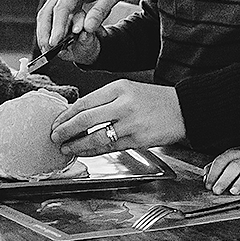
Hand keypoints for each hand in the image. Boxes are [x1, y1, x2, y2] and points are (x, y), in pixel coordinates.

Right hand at [35, 0, 138, 52]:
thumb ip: (101, 10)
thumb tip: (87, 29)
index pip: (61, 8)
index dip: (57, 27)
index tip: (55, 43)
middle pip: (48, 11)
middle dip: (45, 31)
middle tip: (47, 50)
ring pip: (49, 12)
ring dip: (47, 30)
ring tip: (49, 48)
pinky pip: (58, 13)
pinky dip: (55, 26)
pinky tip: (58, 39)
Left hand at [50, 79, 186, 155]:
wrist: (184, 108)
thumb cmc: (154, 100)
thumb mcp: (128, 90)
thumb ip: (105, 100)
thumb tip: (77, 114)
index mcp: (119, 88)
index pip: (84, 102)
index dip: (66, 114)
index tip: (56, 122)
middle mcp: (124, 104)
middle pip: (85, 119)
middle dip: (65, 130)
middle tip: (54, 137)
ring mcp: (131, 123)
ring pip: (96, 136)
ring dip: (77, 145)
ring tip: (66, 148)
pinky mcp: (139, 140)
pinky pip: (110, 147)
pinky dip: (94, 151)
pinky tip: (85, 152)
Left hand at [202, 141, 239, 194]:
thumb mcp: (229, 157)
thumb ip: (216, 166)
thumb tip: (205, 177)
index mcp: (233, 154)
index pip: (221, 161)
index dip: (213, 173)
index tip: (208, 185)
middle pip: (234, 167)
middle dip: (224, 179)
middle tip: (216, 190)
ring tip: (233, 191)